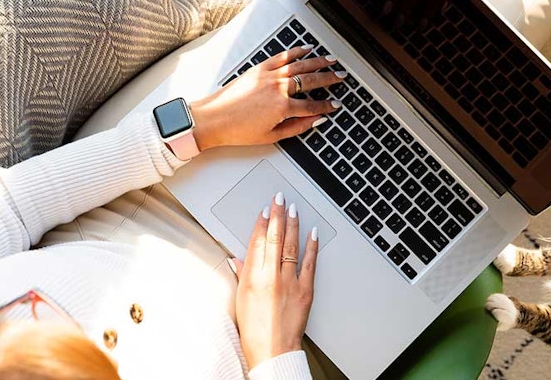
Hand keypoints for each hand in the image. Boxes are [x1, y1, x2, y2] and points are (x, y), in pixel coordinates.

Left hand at [189, 45, 346, 150]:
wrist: (212, 119)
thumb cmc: (237, 130)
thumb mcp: (271, 136)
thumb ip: (296, 127)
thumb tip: (314, 121)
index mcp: (282, 107)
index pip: (312, 106)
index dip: (326, 106)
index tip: (335, 105)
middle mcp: (278, 88)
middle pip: (310, 81)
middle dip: (329, 79)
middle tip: (341, 77)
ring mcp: (268, 76)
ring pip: (299, 65)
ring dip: (318, 62)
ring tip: (331, 60)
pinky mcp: (258, 69)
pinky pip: (282, 57)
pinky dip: (295, 52)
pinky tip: (306, 49)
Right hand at [234, 192, 318, 368]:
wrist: (273, 351)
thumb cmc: (254, 330)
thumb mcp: (241, 299)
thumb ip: (242, 274)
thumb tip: (238, 258)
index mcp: (253, 278)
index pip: (257, 242)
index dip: (261, 223)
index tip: (264, 210)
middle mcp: (271, 277)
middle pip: (274, 238)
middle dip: (277, 215)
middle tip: (279, 198)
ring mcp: (290, 282)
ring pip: (291, 246)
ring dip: (292, 224)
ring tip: (293, 208)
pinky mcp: (305, 290)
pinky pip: (310, 263)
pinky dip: (312, 246)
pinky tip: (312, 233)